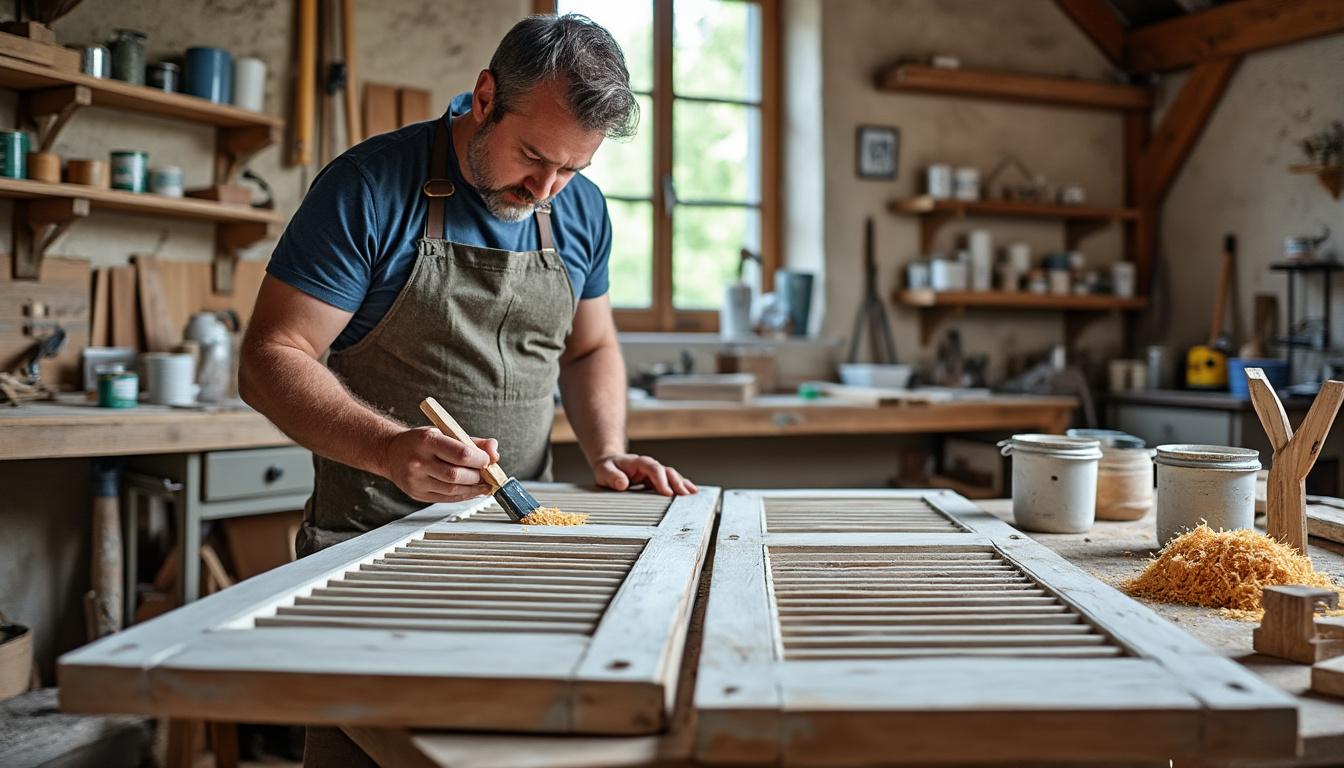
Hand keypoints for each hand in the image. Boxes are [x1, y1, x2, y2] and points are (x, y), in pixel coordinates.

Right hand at [381, 427, 499, 502]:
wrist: (391, 452)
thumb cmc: (421, 441)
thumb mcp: (444, 432)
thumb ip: (472, 441)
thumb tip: (495, 451)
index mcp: (427, 441)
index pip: (461, 454)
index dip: (480, 459)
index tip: (488, 459)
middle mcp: (419, 461)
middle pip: (457, 475)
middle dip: (478, 476)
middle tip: (486, 473)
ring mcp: (416, 480)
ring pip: (453, 490)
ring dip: (474, 489)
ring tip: (483, 484)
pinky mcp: (417, 494)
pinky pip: (446, 499)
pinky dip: (463, 496)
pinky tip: (471, 490)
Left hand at [592, 453, 696, 495]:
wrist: (609, 465)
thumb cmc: (607, 468)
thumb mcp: (604, 471)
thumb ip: (612, 476)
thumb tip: (622, 483)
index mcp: (638, 462)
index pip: (653, 468)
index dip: (661, 479)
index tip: (666, 492)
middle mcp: (649, 466)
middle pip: (666, 472)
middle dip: (676, 483)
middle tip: (684, 495)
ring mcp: (654, 474)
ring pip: (672, 476)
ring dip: (681, 485)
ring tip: (691, 494)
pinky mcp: (657, 481)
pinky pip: (671, 482)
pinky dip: (681, 486)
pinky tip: (692, 492)